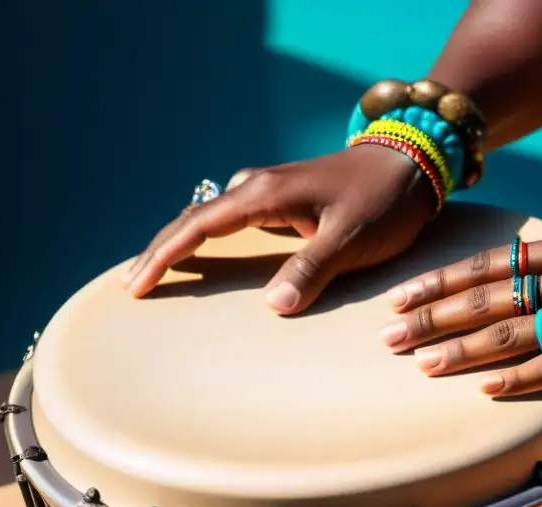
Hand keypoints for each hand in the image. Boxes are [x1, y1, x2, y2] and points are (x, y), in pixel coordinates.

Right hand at [123, 144, 434, 313]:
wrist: (410, 164)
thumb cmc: (384, 201)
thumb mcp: (352, 238)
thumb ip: (313, 269)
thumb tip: (274, 307)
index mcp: (265, 195)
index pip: (198, 227)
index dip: (164, 256)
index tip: (137, 284)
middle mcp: (256, 186)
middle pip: (193, 220)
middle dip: (160, 252)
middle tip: (132, 287)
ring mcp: (266, 189)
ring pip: (209, 218)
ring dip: (179, 244)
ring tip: (153, 273)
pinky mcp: (280, 198)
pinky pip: (229, 220)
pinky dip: (206, 238)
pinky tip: (201, 255)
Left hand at [379, 215, 541, 394]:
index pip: (490, 264)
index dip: (441, 281)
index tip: (403, 295)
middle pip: (483, 300)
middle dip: (429, 319)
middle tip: (387, 336)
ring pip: (505, 336)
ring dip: (456, 351)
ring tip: (418, 364)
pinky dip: (511, 381)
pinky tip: (480, 391)